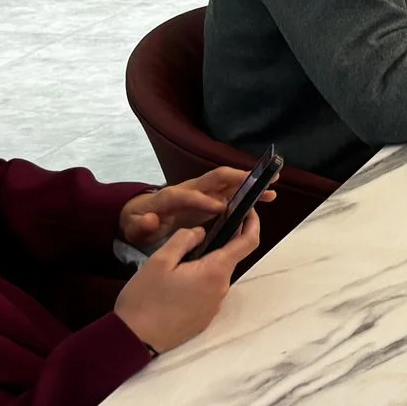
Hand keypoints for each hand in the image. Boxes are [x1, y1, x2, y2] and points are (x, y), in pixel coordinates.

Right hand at [113, 221, 254, 353]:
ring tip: (177, 262)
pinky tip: (176, 283)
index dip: (252, 223)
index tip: (248, 211)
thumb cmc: (144, 299)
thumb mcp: (159, 261)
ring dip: (205, 264)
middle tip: (195, 235)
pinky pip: (208, 292)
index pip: (248, 242)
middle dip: (218, 244)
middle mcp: (221, 289)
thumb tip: (201, 232)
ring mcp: (214, 306)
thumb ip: (184, 239)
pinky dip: (199, 281)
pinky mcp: (204, 318)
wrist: (133, 340)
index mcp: (215, 271)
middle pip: (228, 259)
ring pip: (216, 275)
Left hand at [118, 166, 273, 248]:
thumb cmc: (138, 222)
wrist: (140, 215)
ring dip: (250, 183)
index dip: (202, 200)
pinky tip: (267, 196)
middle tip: (259, 181)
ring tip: (272, 185)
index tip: (220, 208)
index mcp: (171, 197)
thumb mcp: (134, 227)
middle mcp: (190, 188)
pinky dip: (250, 193)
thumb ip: (141, 225)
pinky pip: (233, 193)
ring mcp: (203, 192)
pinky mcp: (211, 199)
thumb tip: (151, 219)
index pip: (187, 194)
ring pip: (229, 183)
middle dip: (237, 178)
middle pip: (215, 178)